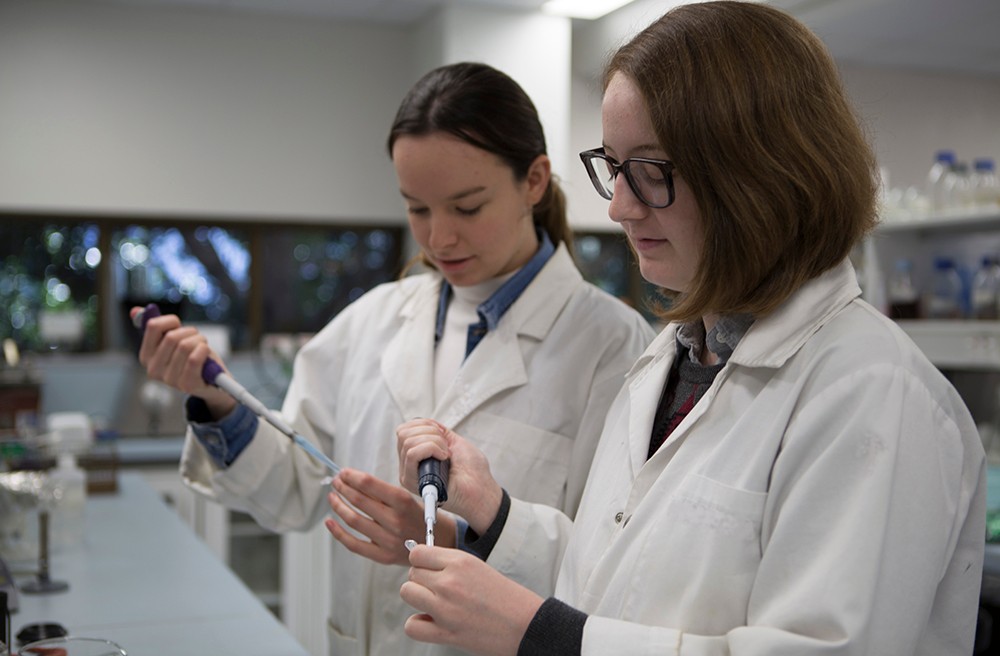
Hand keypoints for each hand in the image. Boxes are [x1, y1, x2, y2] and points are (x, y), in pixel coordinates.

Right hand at [131, 307, 235, 418]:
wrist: (213, 382)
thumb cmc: (192, 357)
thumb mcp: (174, 341)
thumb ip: (155, 327)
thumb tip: (135, 311)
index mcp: (146, 356)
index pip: (153, 326)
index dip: (171, 320)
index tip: (179, 325)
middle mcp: (153, 369)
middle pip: (172, 336)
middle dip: (190, 332)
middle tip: (197, 338)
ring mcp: (169, 379)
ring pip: (185, 346)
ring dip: (200, 341)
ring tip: (203, 347)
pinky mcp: (187, 385)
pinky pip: (194, 359)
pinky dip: (204, 351)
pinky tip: (206, 354)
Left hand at [324, 468, 455, 564]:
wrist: (442, 545)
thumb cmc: (425, 518)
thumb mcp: (412, 499)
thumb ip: (386, 494)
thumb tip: (357, 482)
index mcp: (404, 503)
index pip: (370, 485)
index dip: (352, 477)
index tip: (344, 472)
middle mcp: (395, 521)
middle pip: (359, 501)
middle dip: (343, 488)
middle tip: (336, 481)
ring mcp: (388, 540)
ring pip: (353, 520)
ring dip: (339, 506)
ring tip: (333, 497)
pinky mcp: (383, 556)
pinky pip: (354, 544)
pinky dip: (338, 533)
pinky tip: (330, 522)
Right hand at [396, 419, 502, 534]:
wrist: (481, 491)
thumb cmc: (472, 471)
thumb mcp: (453, 442)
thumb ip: (437, 431)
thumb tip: (424, 423)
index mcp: (416, 455)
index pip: (404, 430)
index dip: (424, 425)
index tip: (443, 435)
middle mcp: (408, 465)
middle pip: (403, 434)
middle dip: (430, 432)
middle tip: (446, 447)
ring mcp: (408, 474)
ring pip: (408, 442)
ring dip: (434, 442)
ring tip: (446, 454)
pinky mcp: (412, 482)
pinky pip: (412, 454)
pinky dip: (432, 448)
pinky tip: (444, 458)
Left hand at [401, 545, 542, 655]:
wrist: (525, 624)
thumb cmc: (505, 597)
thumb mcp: (478, 567)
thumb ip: (449, 564)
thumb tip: (420, 561)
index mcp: (459, 562)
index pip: (417, 553)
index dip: (420, 561)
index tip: (427, 568)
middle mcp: (449, 582)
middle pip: (412, 574)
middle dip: (421, 581)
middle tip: (436, 589)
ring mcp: (445, 608)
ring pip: (407, 593)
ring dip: (418, 599)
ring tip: (434, 604)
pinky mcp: (446, 632)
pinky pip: (412, 626)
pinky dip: (418, 625)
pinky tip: (432, 622)